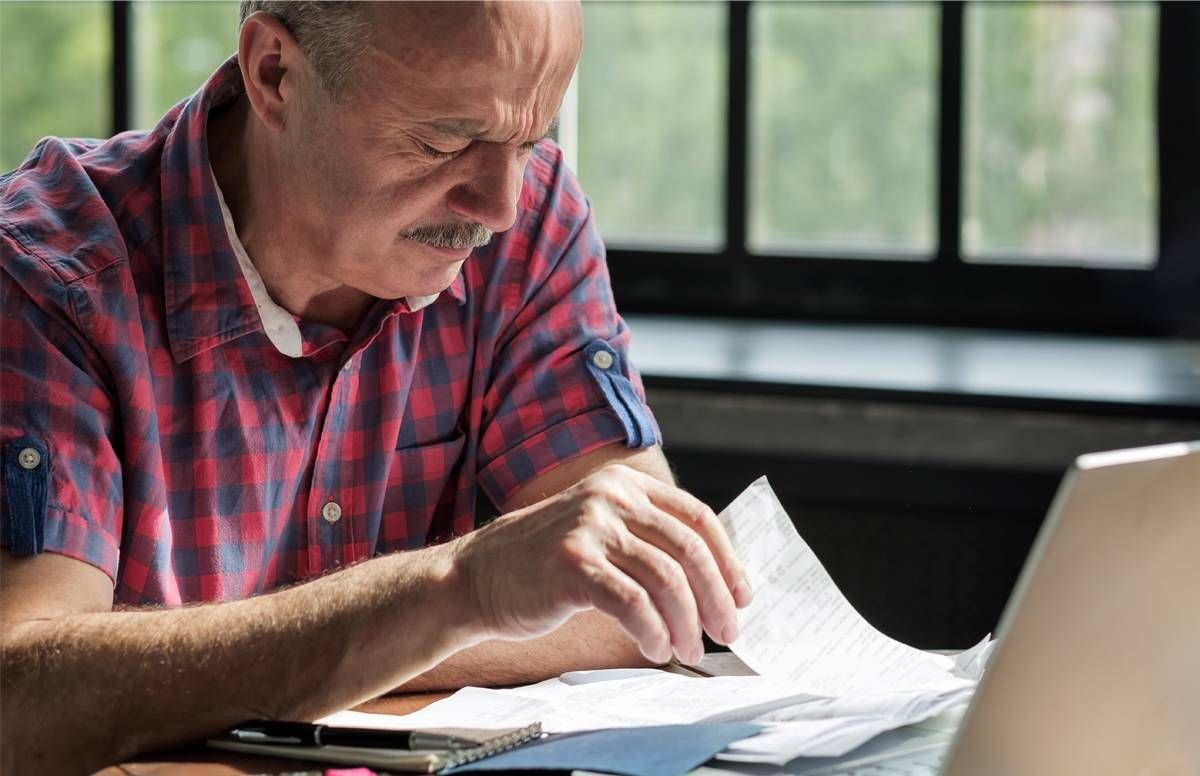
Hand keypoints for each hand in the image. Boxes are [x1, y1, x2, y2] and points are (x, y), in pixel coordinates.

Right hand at [451, 464, 752, 664]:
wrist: (474, 577)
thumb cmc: (541, 564)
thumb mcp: (598, 530)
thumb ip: (645, 538)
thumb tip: (712, 580)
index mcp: (624, 484)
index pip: (697, 517)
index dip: (728, 560)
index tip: (742, 596)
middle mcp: (611, 496)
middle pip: (689, 550)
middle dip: (716, 599)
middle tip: (726, 633)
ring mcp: (591, 527)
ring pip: (667, 580)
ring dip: (686, 624)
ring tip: (687, 650)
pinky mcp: (574, 564)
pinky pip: (634, 605)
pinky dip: (653, 633)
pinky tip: (654, 649)